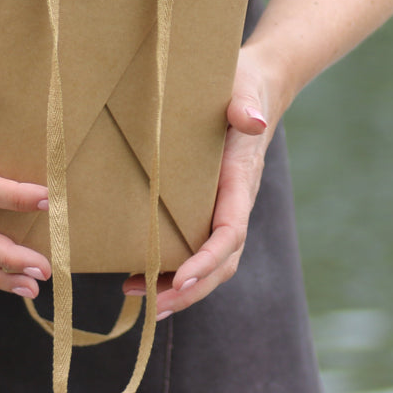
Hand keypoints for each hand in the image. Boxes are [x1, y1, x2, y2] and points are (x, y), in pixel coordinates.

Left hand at [121, 43, 289, 316]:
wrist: (254, 87)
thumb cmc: (244, 86)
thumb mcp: (243, 89)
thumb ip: (245, 105)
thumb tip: (254, 120)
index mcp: (240, 181)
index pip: (230, 232)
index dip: (207, 259)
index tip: (180, 277)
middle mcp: (233, 203)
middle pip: (221, 263)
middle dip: (191, 289)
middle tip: (154, 306)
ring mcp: (220, 208)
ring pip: (208, 262)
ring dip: (178, 287)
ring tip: (138, 298)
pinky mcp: (204, 206)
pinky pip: (193, 246)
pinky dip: (170, 268)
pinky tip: (139, 275)